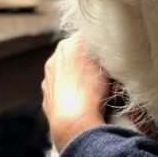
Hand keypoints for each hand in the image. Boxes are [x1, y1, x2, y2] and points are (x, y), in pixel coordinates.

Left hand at [42, 32, 109, 151]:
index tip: (110, 53)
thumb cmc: (92, 91)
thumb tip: (106, 47)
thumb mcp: (106, 64)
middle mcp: (54, 58)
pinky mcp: (46, 95)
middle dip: (87, 59)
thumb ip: (103, 51)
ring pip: (66, 71)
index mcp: (68, 45)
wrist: (72, 121)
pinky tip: (80, 100)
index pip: (88, 35)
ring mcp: (48, 77)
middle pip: (74, 53)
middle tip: (104, 71)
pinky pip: (61, 88)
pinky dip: (70, 91)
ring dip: (77, 75)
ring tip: (93, 89)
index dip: (101, 43)